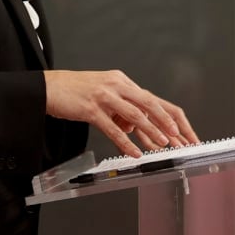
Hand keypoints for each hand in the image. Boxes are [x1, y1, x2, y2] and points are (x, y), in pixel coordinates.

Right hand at [43, 70, 197, 157]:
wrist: (48, 87)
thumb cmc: (75, 92)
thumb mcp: (104, 96)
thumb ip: (123, 111)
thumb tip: (140, 129)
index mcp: (122, 81)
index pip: (154, 99)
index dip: (172, 117)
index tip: (185, 134)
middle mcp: (116, 85)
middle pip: (150, 102)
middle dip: (168, 122)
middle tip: (182, 139)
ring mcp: (103, 96)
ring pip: (134, 113)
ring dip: (151, 130)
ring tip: (164, 144)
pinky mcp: (90, 108)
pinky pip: (111, 127)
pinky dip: (125, 141)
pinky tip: (134, 152)